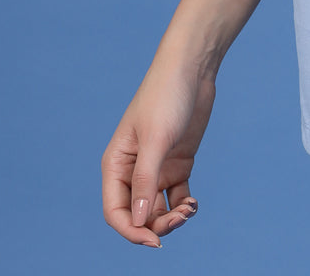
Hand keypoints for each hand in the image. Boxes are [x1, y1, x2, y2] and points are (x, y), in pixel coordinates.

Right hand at [101, 57, 216, 246]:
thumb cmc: (166, 96)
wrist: (192, 68)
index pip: (116, 212)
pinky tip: (193, 203)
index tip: (153, 242)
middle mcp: (134, 171)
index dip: (131, 231)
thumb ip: (146, 180)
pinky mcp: (178, 162)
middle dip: (157, 226)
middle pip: (139, 215)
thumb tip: (139, 222)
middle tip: (180, 218)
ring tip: (190, 209)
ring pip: (158, 210)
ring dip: (172, 218)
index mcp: (116, 165)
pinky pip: (177, 196)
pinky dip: (184, 206)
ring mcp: (157, 168)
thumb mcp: (156, 139)